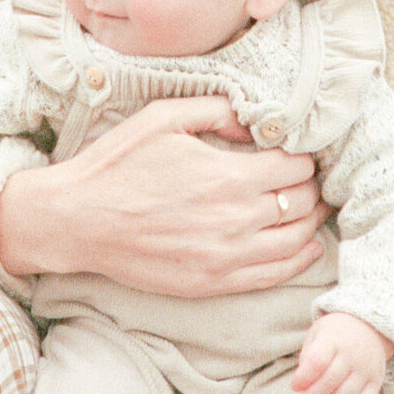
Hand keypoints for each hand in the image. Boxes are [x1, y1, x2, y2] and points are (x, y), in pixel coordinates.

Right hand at [0, 96, 329, 296]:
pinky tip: (308, 247)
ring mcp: (226, 256)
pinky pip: (274, 275)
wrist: (78, 220)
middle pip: (301, 203)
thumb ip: (217, 110)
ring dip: (312, 221)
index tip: (298, 153)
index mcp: (227, 176)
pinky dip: (300, 260)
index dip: (303, 157)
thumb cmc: (118, 165)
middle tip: (311, 179)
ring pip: (296, 240)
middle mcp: (236, 219)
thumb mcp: (164, 118)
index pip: (294, 167)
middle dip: (312, 187)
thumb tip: (255, 122)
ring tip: (315, 208)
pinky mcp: (213, 283)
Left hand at [290, 313, 393, 393]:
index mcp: (334, 339)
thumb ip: (308, 357)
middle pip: (330, 382)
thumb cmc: (334, 334)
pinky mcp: (376, 382)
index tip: (294, 387)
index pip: (317, 361)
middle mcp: (353, 355)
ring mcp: (367, 369)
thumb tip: (301, 388)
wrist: (369, 326)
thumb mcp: (317, 334)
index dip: (303, 377)